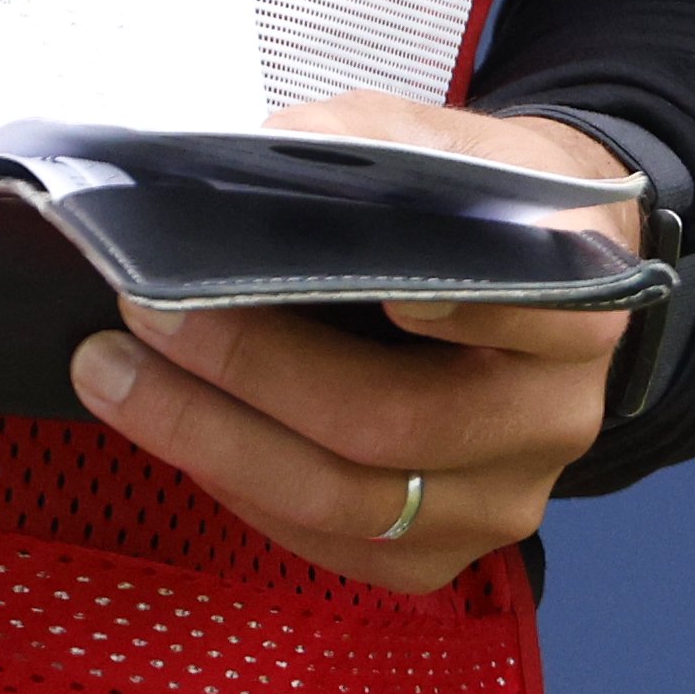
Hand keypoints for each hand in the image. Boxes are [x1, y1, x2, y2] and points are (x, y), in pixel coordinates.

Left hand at [63, 91, 651, 593]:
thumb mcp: (460, 146)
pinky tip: (178, 428)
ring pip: (345, 503)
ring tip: (116, 376)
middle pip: (393, 425)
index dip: (452, 306)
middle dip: (251, 373)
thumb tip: (276, 146)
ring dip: (211, 439)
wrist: (539, 283)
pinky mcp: (441, 555)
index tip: (364, 281)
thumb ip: (380, 137)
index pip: (520, 314)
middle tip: (148, 314)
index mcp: (578, 310)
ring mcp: (500, 501)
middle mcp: (550, 421)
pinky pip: (326, 543)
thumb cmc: (485, 213)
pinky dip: (238, 487)